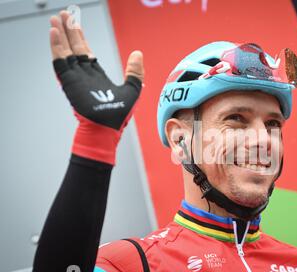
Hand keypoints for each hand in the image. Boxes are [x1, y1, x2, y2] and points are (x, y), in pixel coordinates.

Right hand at [49, 11, 144, 164]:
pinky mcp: (69, 82)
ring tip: (56, 19)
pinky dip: (56, 47)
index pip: (86, 51)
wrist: (108, 128)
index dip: (81, 37)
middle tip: (64, 14)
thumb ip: (135, 72)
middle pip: (74, 47)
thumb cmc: (119, 115)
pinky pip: (60, 61)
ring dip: (60, 35)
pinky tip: (54, 33)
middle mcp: (83, 74)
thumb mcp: (133, 89)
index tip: (76, 23)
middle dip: (69, 31)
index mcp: (96, 75)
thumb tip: (138, 53)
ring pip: (65, 51)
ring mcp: (75, 77)